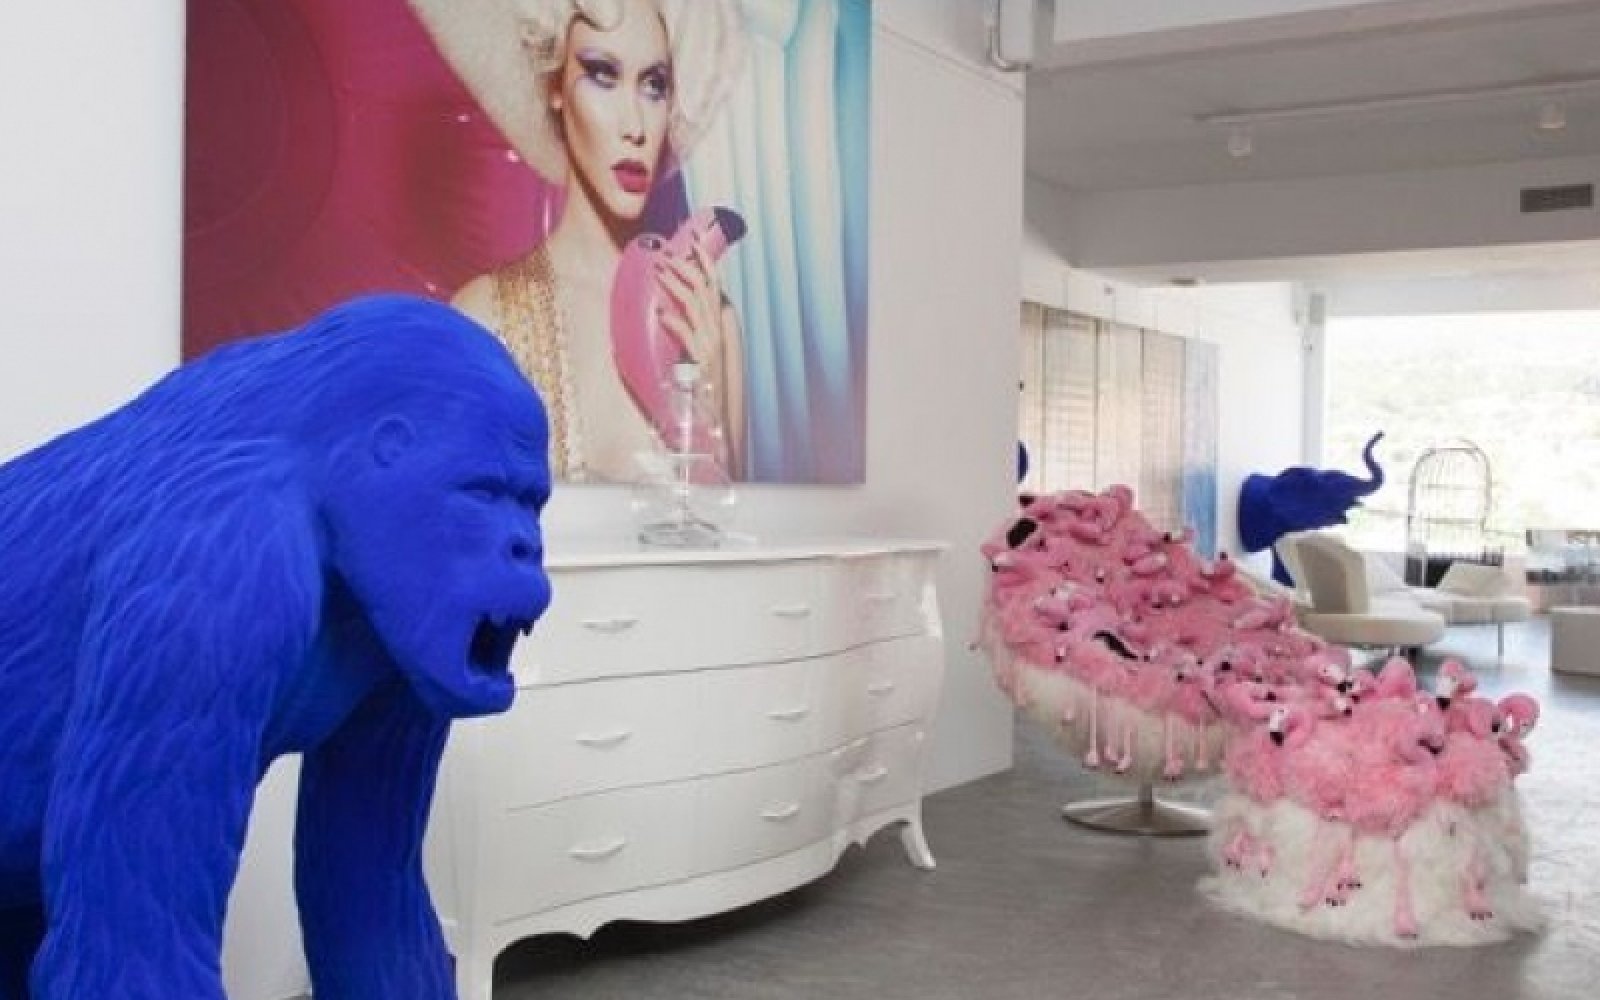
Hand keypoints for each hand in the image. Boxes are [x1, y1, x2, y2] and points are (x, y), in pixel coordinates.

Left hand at [654, 230, 727, 386]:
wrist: (713, 410)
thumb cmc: (702, 378)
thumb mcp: (698, 349)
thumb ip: (689, 328)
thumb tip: (666, 310)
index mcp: (716, 324)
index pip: (714, 285)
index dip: (705, 262)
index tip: (693, 242)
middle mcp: (716, 330)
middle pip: (703, 289)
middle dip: (685, 268)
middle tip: (664, 257)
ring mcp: (710, 343)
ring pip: (695, 305)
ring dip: (676, 286)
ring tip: (659, 273)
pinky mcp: (701, 358)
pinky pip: (688, 335)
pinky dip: (675, 323)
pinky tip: (662, 315)